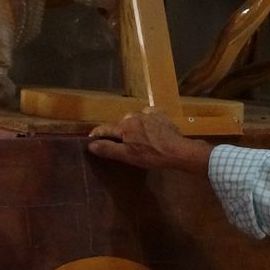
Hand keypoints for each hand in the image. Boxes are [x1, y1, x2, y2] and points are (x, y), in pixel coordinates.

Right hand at [87, 108, 212, 173]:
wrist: (179, 151)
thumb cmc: (152, 155)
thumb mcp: (128, 156)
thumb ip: (108, 149)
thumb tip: (90, 145)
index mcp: (124, 125)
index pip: (105, 128)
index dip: (97, 134)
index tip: (91, 139)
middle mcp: (134, 115)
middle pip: (119, 123)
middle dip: (116, 132)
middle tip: (118, 144)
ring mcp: (148, 114)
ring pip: (133, 118)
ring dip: (131, 126)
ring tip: (135, 138)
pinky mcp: (161, 115)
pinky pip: (148, 115)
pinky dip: (145, 120)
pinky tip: (149, 128)